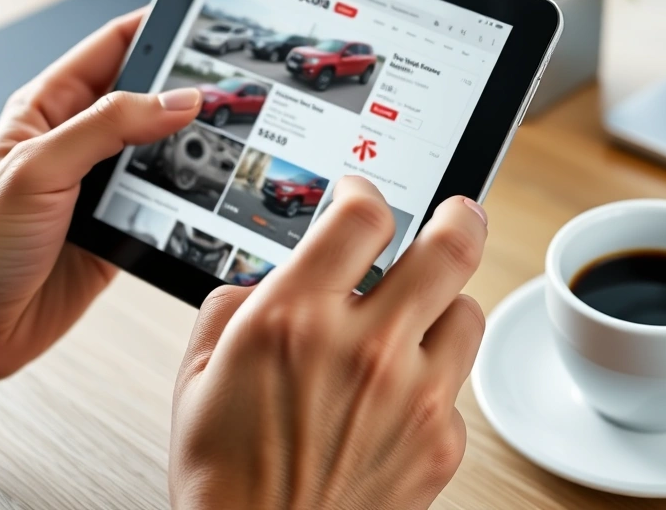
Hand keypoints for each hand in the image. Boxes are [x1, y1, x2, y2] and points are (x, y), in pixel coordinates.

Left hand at [0, 9, 201, 386]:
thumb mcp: (39, 168)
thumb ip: (108, 127)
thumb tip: (174, 100)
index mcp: (48, 109)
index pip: (111, 49)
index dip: (154, 32)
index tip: (199, 27)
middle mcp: (78, 143)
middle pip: (146, 100)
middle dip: (185, 92)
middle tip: (227, 90)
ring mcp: (101, 188)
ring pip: (162, 152)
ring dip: (189, 149)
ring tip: (224, 140)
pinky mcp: (121, 229)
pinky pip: (166, 203)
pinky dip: (188, 198)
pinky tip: (205, 194)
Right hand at [169, 177, 488, 509]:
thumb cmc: (225, 474)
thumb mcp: (198, 371)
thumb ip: (238, 302)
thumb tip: (277, 276)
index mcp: (294, 319)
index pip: (362, 216)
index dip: (365, 191)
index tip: (362, 196)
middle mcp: (364, 349)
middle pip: (451, 246)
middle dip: (460, 214)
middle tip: (458, 210)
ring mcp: (413, 396)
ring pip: (467, 312)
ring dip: (443, 305)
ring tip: (415, 321)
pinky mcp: (440, 441)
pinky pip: (455, 385)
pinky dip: (431, 380)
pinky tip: (396, 399)